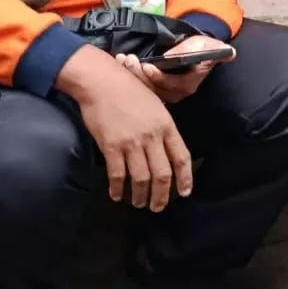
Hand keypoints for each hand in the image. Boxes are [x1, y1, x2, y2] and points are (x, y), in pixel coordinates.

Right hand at [55, 45, 191, 212]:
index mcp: (166, 125)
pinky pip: (117, 174)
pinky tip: (116, 195)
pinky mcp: (111, 146)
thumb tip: (166, 147)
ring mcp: (132, 142)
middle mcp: (152, 136)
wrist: (103, 81)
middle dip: (162, 195)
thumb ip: (162, 126)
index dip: (185, 178)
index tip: (185, 193)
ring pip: (141, 179)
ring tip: (138, 203)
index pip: (181, 157)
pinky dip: (117, 188)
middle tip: (158, 207)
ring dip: (140, 196)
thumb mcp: (156, 104)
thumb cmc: (130, 89)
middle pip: (162, 174)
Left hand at [116, 35, 229, 105]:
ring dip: (131, 76)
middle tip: (128, 59)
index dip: (157, 76)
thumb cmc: (200, 48)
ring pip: (144, 91)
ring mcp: (163, 93)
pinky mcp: (154, 90)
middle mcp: (174, 93)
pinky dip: (130, 77)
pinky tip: (121, 65)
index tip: (146, 65)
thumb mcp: (198, 44)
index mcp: (187, 84)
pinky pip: (140, 88)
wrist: (200, 52)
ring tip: (121, 60)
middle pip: (153, 90)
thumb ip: (186, 50)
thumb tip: (168, 56)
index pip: (170, 85)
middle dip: (138, 75)